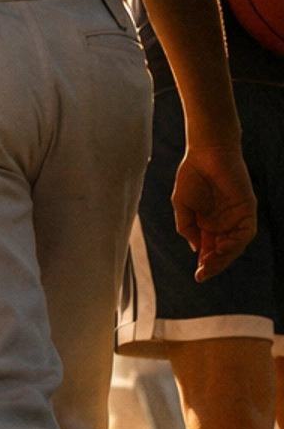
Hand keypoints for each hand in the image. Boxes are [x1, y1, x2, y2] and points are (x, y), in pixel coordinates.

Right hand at [173, 142, 256, 280]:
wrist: (205, 152)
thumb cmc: (192, 175)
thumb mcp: (181, 205)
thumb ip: (187, 227)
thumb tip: (197, 248)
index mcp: (208, 224)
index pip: (210, 250)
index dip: (206, 264)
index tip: (198, 276)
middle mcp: (224, 223)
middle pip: (223, 251)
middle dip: (215, 264)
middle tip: (204, 273)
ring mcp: (236, 217)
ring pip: (235, 245)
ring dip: (225, 257)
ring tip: (211, 263)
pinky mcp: (247, 209)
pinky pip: (246, 232)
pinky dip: (236, 243)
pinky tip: (224, 248)